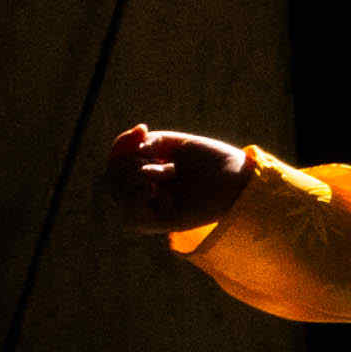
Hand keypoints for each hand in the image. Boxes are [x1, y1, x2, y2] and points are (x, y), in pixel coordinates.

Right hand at [109, 125, 250, 226]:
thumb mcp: (174, 145)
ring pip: (118, 196)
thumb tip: (133, 150)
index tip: (143, 128)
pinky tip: (152, 187)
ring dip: (134, 177)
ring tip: (165, 171)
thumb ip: (147, 144)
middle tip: (158, 156)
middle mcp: (145, 192)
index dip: (120, 144)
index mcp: (145, 174)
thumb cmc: (210, 160)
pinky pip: (130, 217)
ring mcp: (151, 208)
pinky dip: (135, 197)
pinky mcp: (161, 223)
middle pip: (112, 178)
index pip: (115, 163)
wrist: (237, 177)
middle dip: (128, 160)